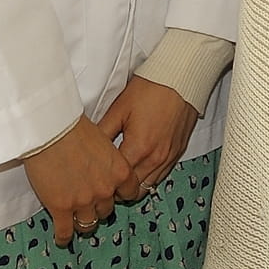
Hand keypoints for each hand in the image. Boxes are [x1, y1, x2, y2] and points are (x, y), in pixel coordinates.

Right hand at [23, 117, 139, 245]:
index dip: (120, 194)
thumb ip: (107, 160)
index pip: (129, 193)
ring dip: (83, 222)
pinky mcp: (61, 208)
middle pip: (107, 210)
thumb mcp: (104, 141)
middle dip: (99, 206)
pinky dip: (64, 237)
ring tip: (76, 222)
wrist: (51, 130)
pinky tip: (62, 238)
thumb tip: (102, 166)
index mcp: (120, 171)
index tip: (114, 194)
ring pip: (88, 224)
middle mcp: (105, 190)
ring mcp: (84, 202)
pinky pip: (65, 231)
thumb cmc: (75, 128)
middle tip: (89, 203)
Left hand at [101, 75, 198, 195]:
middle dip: (118, 189)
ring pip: (148, 187)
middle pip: (133, 191)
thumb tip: (86, 148)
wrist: (181, 77)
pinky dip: (149, 176)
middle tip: (106, 180)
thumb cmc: (151, 89)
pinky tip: (139, 167)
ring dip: (134, 185)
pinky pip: (161, 176)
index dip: (103, 182)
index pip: (116, 182)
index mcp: (138, 148)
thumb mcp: (119, 109)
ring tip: (121, 176)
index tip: (95, 179)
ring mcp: (169, 157)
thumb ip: (102, 133)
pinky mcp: (178, 152)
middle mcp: (156, 158)